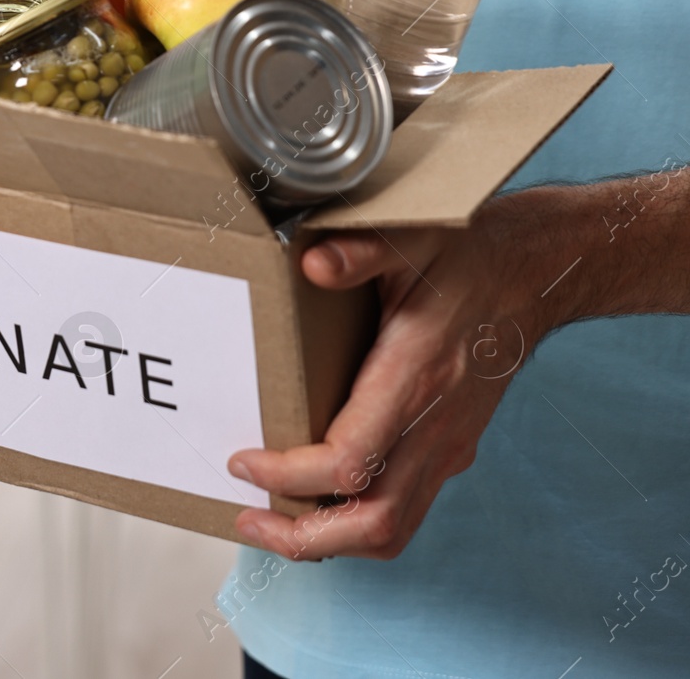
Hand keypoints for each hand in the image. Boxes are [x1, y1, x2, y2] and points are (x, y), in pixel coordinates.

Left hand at [228, 194, 553, 559]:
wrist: (537, 271)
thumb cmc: (468, 254)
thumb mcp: (410, 237)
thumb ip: (360, 251)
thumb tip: (311, 263)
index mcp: (417, 378)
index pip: (349, 462)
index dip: (289, 475)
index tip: (241, 459)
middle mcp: (436, 425)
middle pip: (376, 521)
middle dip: (305, 538)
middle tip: (247, 519)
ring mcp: (448, 444)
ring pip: (394, 528)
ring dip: (329, 542)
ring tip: (272, 525)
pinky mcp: (450, 447)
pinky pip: (405, 510)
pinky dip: (356, 525)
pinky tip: (316, 506)